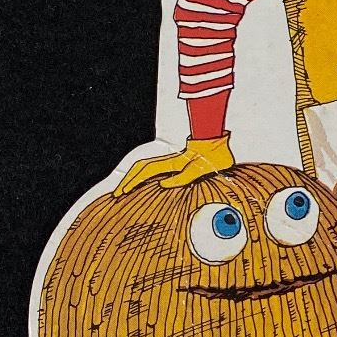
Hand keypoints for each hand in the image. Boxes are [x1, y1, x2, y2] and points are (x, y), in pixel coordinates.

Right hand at [114, 133, 235, 196]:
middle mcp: (167, 161)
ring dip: (134, 177)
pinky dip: (143, 175)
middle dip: (127, 179)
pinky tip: (143, 184)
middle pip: (140, 167)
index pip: (144, 171)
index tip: (123, 192)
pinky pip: (153, 169)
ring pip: (145, 167)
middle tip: (117, 193)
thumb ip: (182, 178)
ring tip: (125, 189)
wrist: (218, 143)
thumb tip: (162, 185)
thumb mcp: (199, 171)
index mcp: (170, 163)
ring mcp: (170, 161)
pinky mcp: (174, 163)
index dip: (132, 181)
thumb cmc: (212, 156)